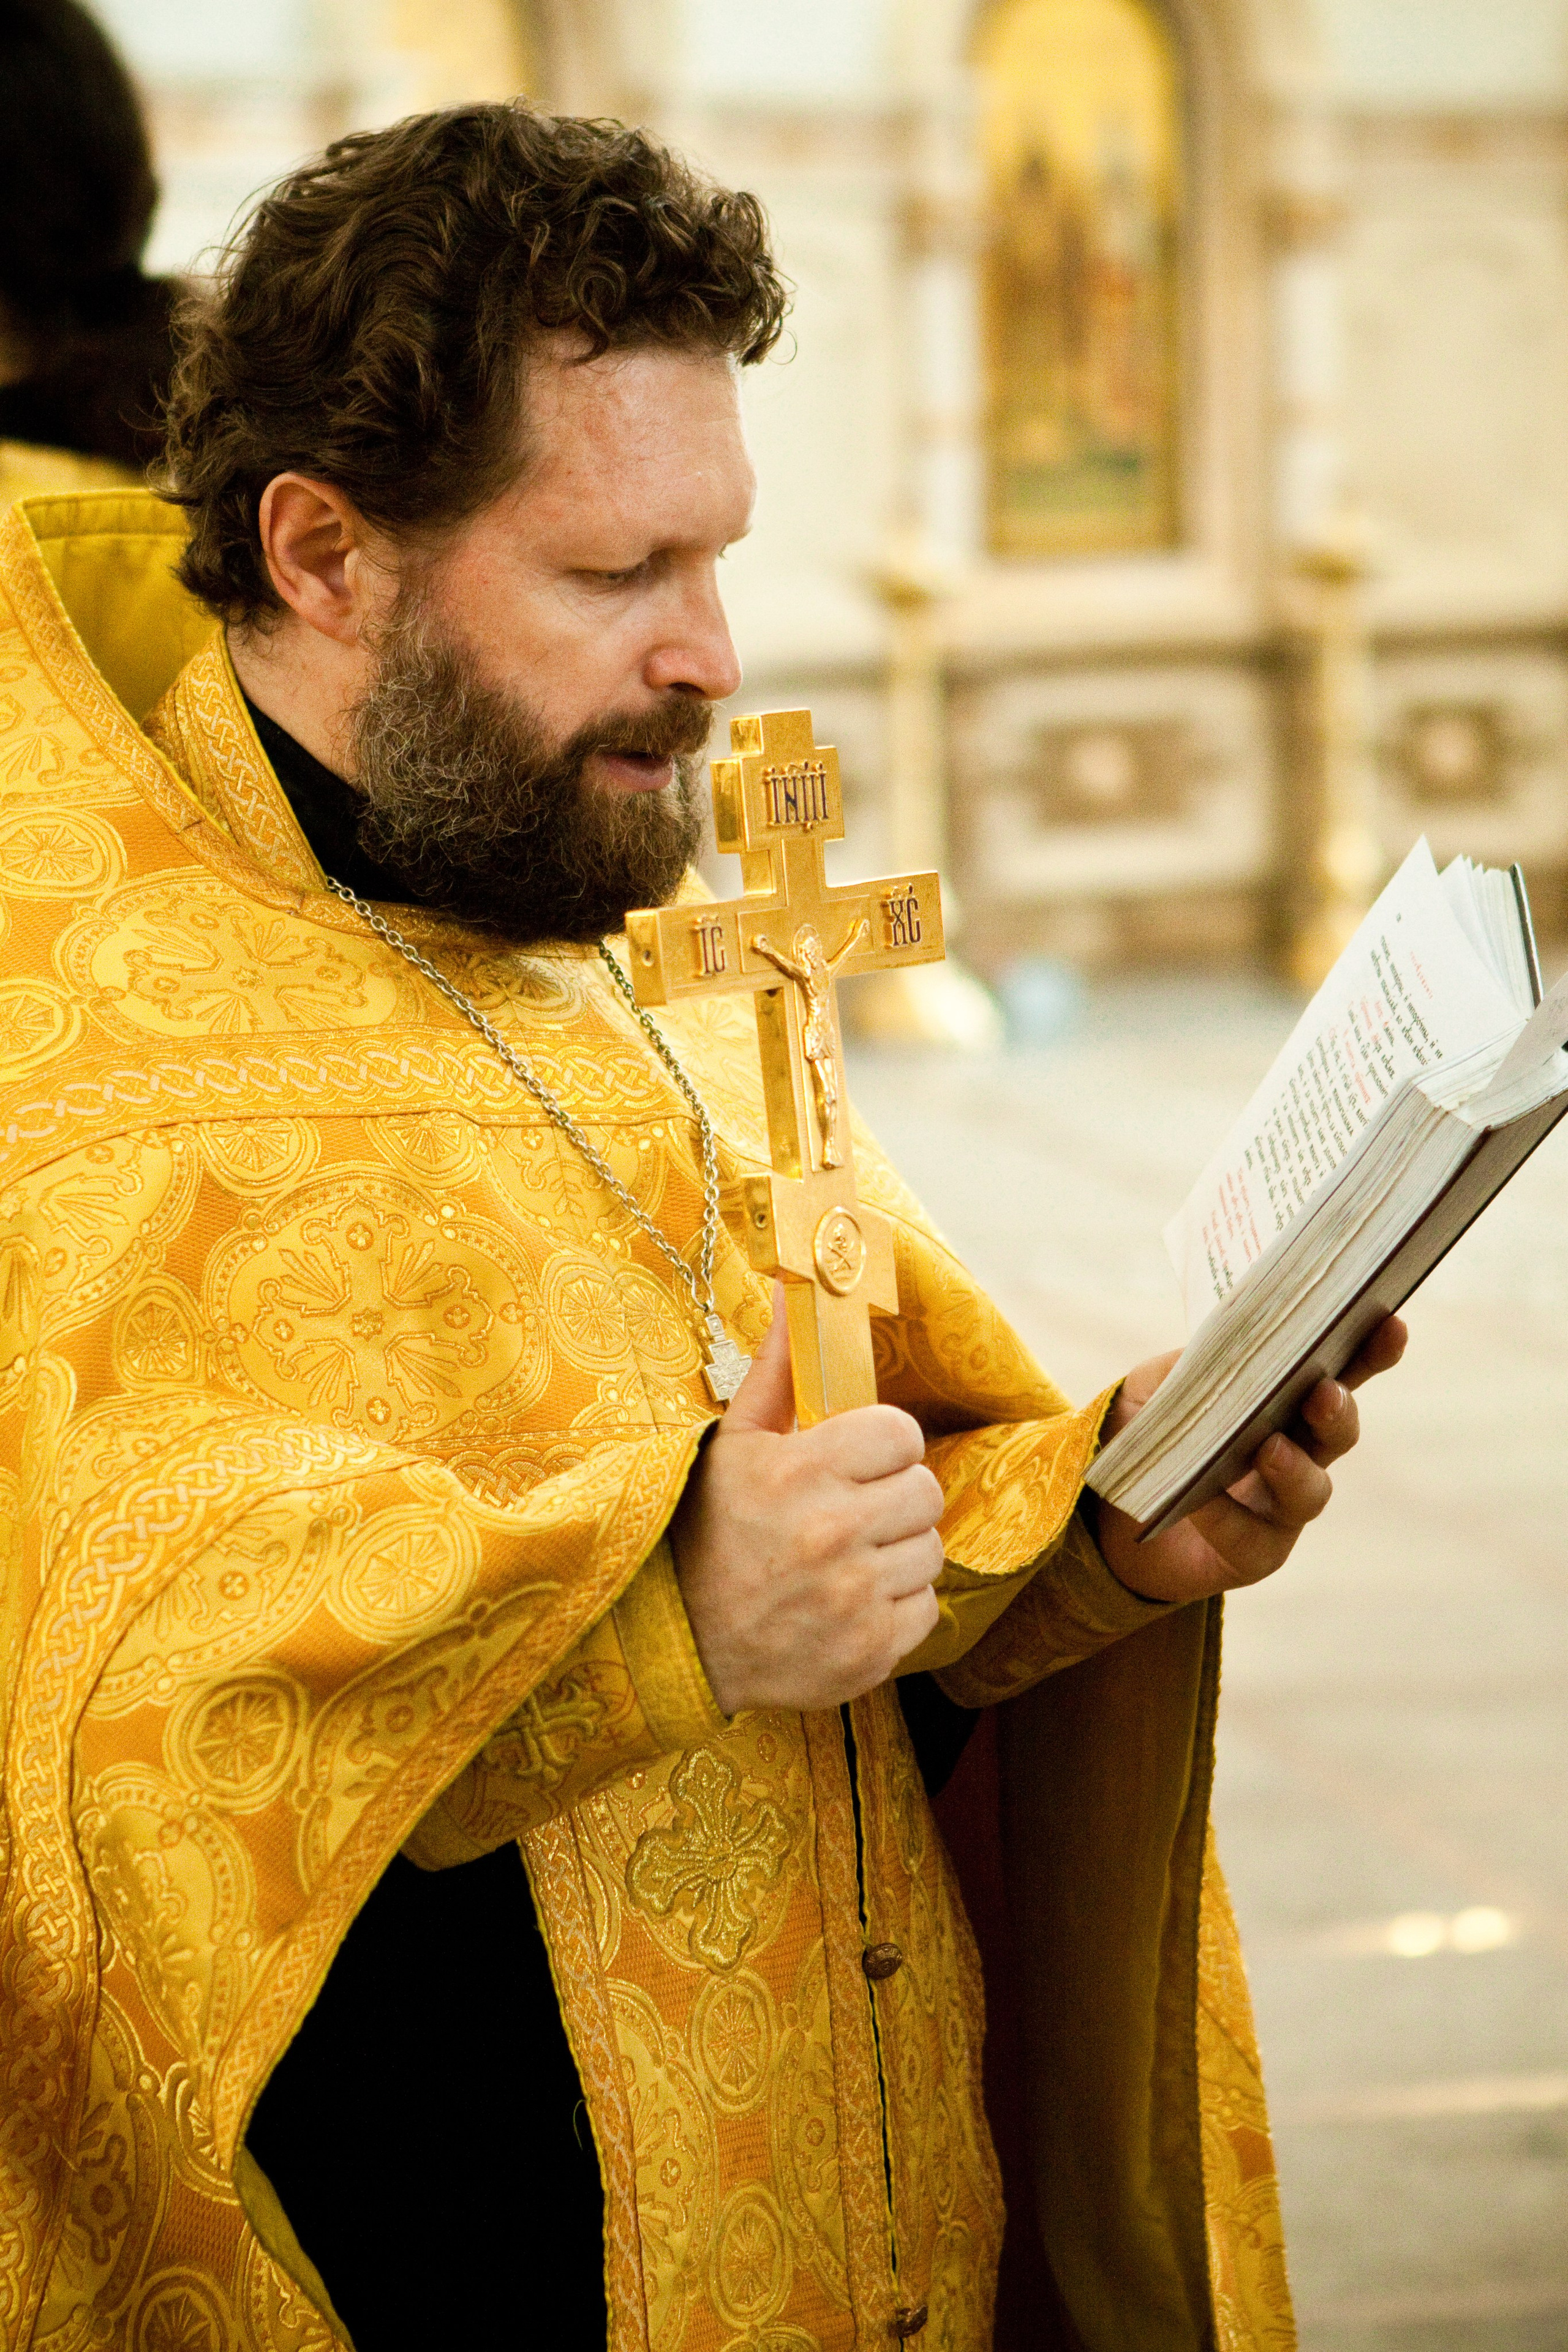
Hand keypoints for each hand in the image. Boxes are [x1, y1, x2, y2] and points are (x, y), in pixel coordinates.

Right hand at [670, 1288, 943, 1713]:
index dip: (881, 1445)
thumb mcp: (733, 1444)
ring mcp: (855, 1598)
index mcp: (801, 1472)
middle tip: (853, 1509)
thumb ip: (778, 1370)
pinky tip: (850, 1601)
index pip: (900, 1432)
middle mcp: (833, 1533)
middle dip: (893, 1497)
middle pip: (925, 1491)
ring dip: (897, 1551)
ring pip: (930, 1550)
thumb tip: (795, 1289)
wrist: (680, 1641)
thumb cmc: (707, 1531)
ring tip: (847, 1558)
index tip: (855, 1461)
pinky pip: (925, 1608)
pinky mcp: (871, 1652)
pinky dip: (896, 1606)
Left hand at [1093, 1314, 1408, 1603]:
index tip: (1389, 1323)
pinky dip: (1226, 1516)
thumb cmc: (1150, 1434)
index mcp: (1285, 1398)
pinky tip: (1201, 1501)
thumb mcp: (1156, 1387)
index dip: (1369, 1350)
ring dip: (1295, 1467)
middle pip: (1337, 1430)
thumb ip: (1189, 1368)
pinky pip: (1250, 1537)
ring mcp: (1280, 1506)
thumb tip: (1222, 1350)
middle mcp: (1297, 1450)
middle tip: (1324, 1391)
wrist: (1111, 1509)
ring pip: (1311, 1490)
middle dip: (1337, 1410)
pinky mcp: (1254, 1553)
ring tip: (1269, 1449)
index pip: (1338, 1370)